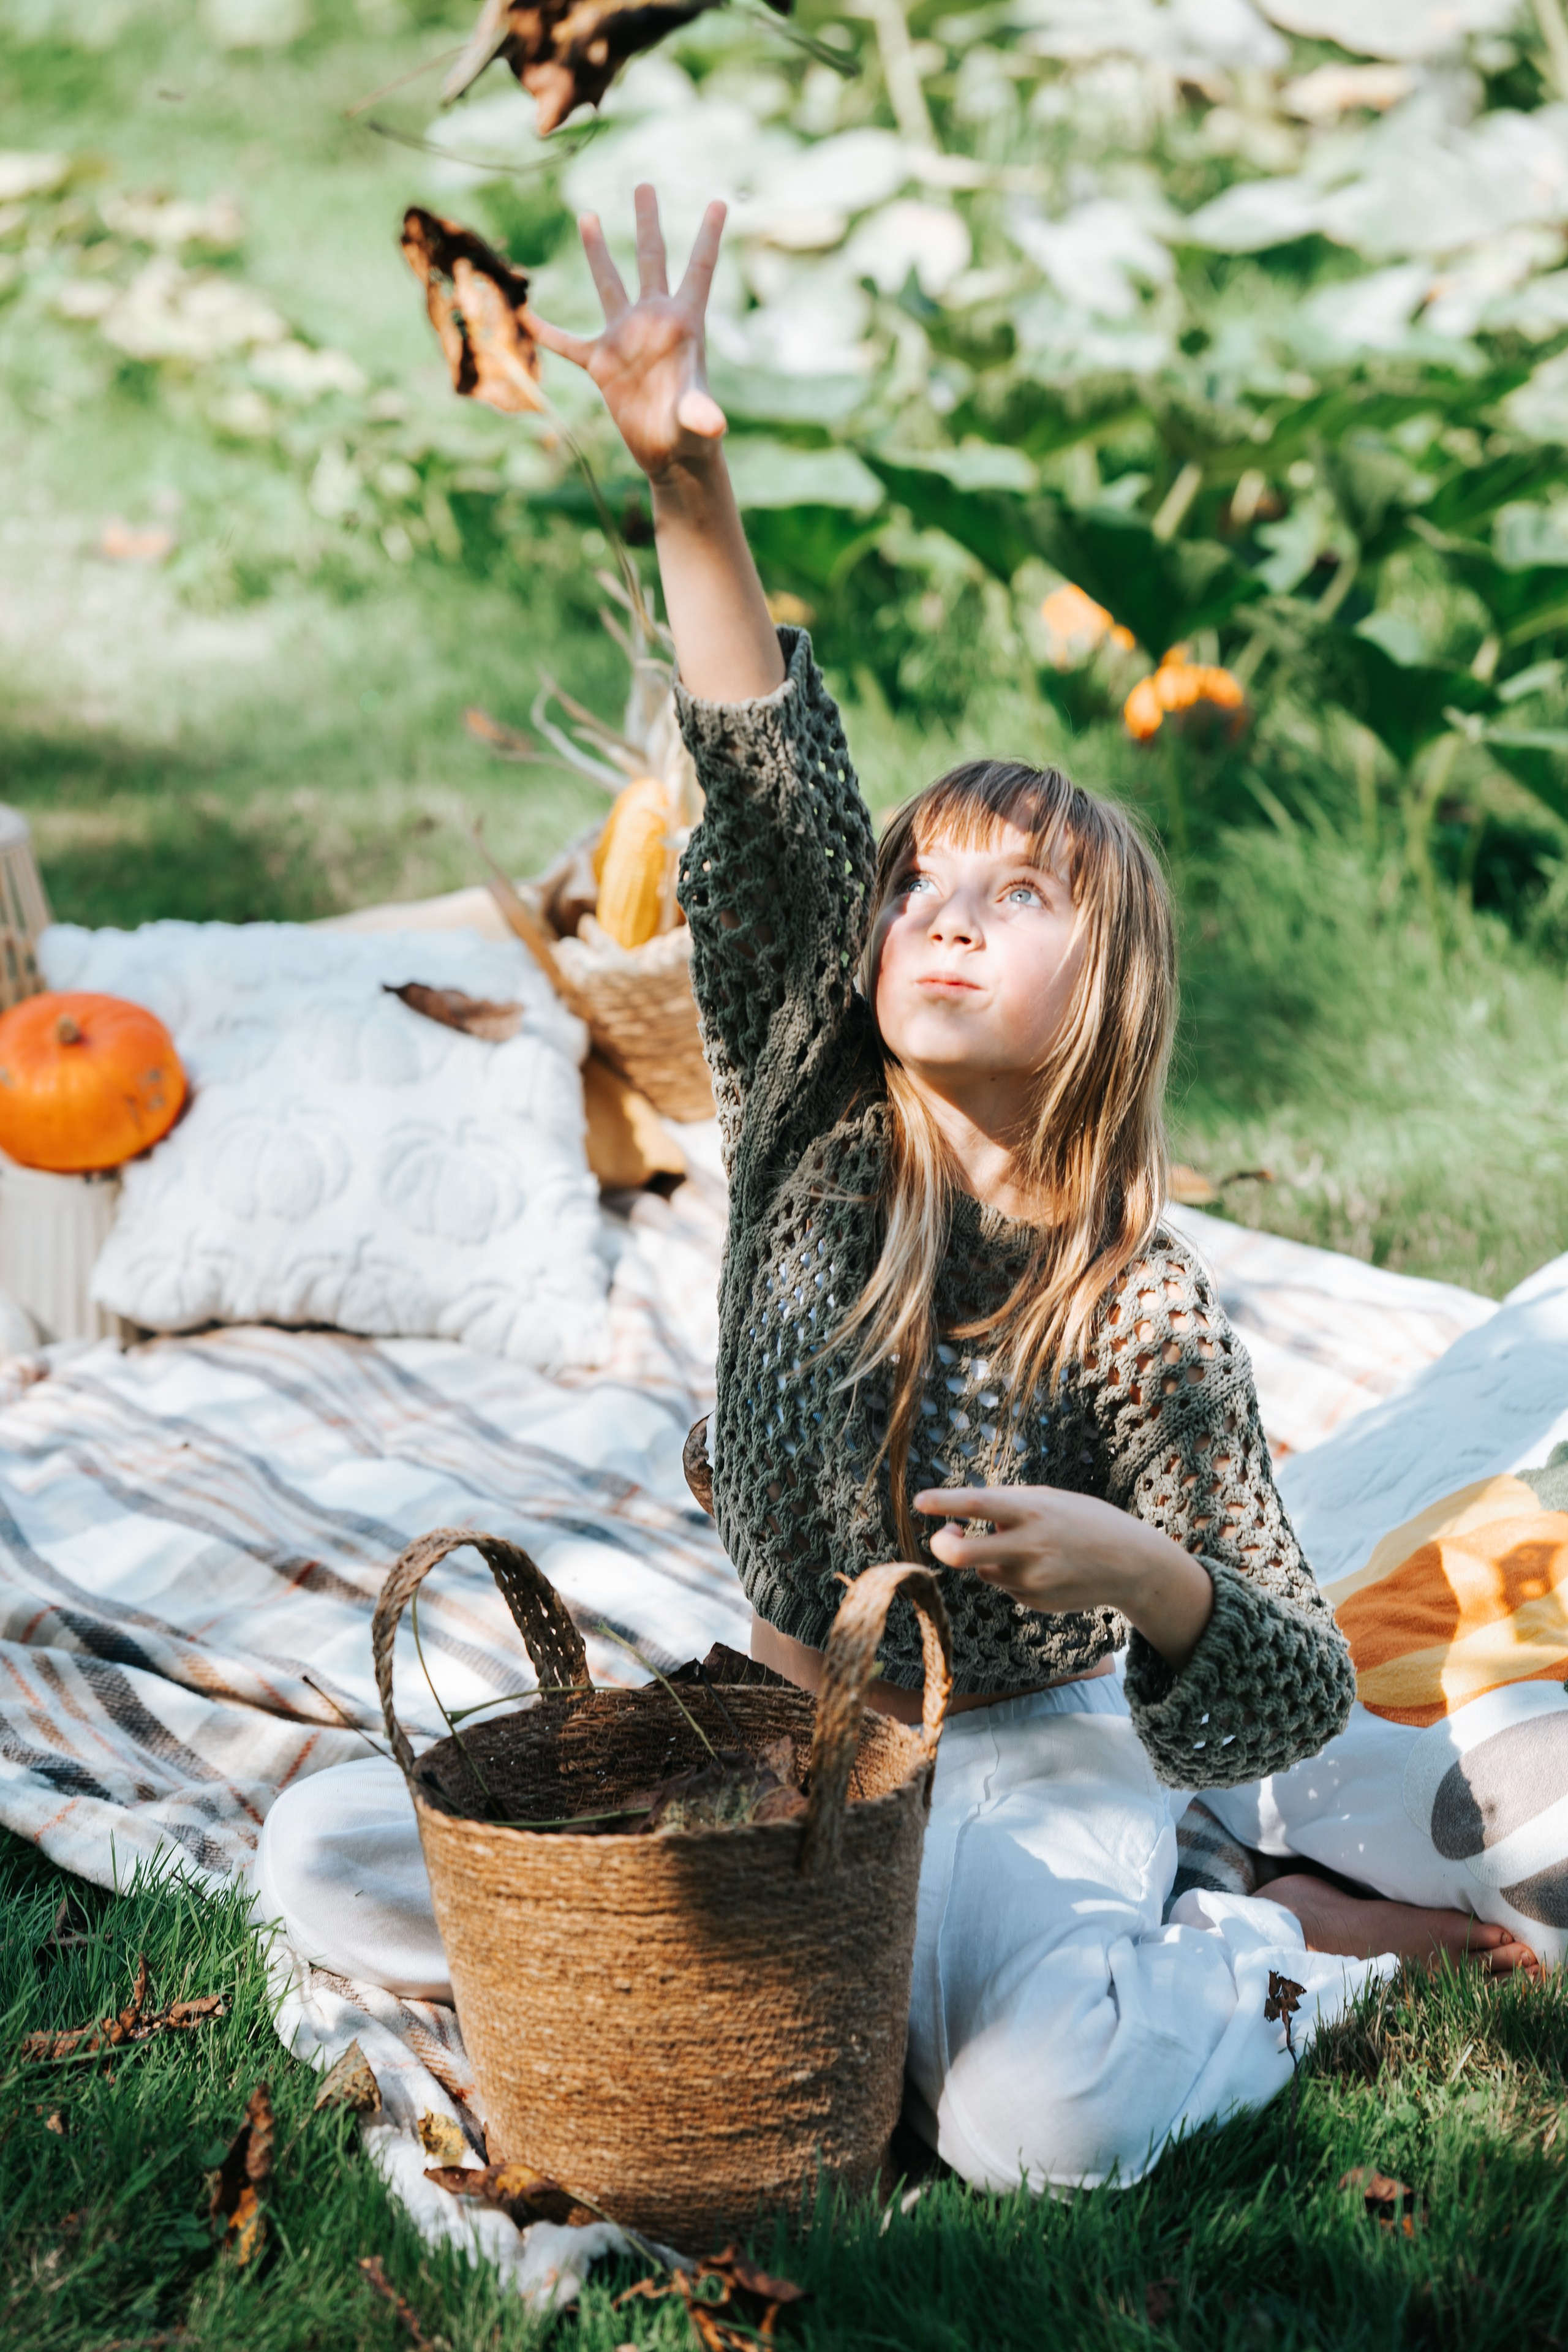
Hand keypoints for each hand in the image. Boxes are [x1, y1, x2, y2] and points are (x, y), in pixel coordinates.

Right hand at [528, 185, 728, 485]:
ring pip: (609, 284)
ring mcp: (626, 338)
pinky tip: (525, 314)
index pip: (699, 268)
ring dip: (597, 252)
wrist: (670, 456)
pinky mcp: (602, 363)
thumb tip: (714, 425)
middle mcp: (653, 319)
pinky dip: (547, 331)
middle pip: (650, 258)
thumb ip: (702, 414)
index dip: (708, 235)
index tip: (719, 201)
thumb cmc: (691, 435)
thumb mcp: (697, 421)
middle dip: (647, 221)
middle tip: (644, 184)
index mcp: (683, 321)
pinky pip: (568, 342)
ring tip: (588, 214)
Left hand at [914, 1484, 1215, 1670]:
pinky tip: (1046, 1567)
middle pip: (961, 1555)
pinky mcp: (1034, 1602)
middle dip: (942, 1546)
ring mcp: (1031, 1580)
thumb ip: (1006, 1506)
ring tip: (1029, 1546)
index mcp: (1033, 1511)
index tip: (918, 1501)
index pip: (979, 1504)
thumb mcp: (1049, 1500)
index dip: (945, 1503)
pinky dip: (1013, 1574)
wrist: (1132, 1565)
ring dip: (990, 1556)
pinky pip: (1005, 1586)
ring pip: (983, 1570)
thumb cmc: (1085, 1521)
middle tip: (943, 1536)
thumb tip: (962, 1522)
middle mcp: (1029, 1547)